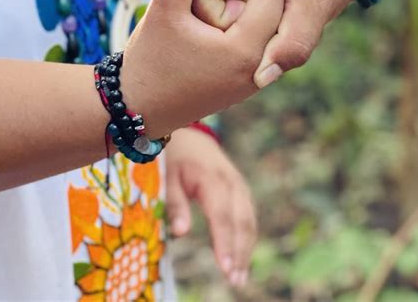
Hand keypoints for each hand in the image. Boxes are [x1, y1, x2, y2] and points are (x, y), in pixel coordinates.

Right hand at [122, 0, 284, 136]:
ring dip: (246, 12)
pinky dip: (243, 29)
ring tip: (217, 13)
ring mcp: (255, 78)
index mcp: (244, 51)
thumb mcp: (161, 12)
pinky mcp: (246, 82)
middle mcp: (259, 68)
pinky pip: (260, 42)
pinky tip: (217, 28)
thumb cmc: (150, 62)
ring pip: (269, 26)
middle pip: (275, 10)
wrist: (140, 110)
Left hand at [166, 127, 255, 287]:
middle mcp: (231, 183)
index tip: (226, 268)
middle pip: (242, 221)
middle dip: (241, 252)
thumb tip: (181, 234)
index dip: (225, 243)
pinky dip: (247, 238)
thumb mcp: (169, 177)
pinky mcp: (242, 190)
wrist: (192, 136)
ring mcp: (240, 186)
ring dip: (247, 249)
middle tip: (236, 281)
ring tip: (240, 277)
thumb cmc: (176, 159)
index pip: (222, 216)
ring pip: (249, 220)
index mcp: (212, 179)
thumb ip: (175, 204)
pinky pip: (249, 216)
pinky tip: (242, 257)